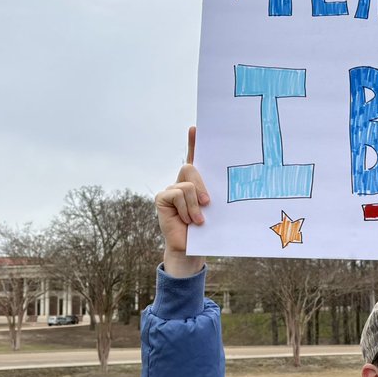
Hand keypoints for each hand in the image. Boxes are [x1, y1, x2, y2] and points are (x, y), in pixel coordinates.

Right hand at [155, 126, 209, 277]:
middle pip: (191, 168)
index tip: (196, 128)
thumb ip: (212, 194)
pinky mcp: (162, 198)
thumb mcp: (213, 208)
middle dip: (202, 186)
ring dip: (195, 205)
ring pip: (187, 185)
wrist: (191, 248)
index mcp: (197, 182)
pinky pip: (177, 194)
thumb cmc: (206, 228)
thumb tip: (215, 190)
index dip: (193, 142)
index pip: (194, 157)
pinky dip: (186, 209)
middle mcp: (182, 182)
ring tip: (199, 220)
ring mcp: (170, 189)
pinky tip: (188, 221)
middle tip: (209, 203)